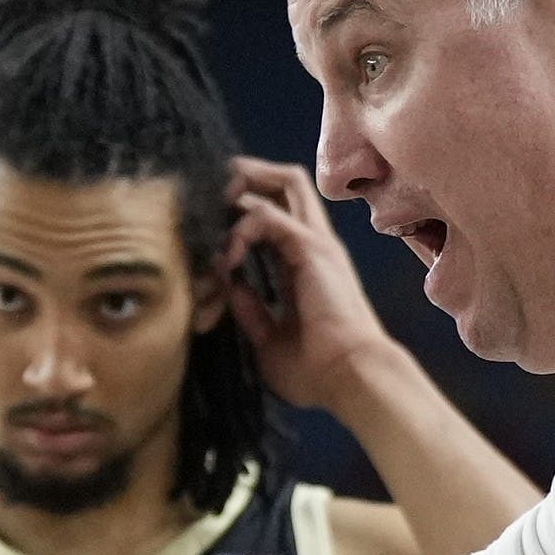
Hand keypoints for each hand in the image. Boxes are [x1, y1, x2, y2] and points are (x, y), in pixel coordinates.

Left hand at [221, 158, 393, 412]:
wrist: (349, 379)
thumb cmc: (316, 372)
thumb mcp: (268, 341)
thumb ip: (251, 311)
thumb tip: (231, 288)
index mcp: (303, 264)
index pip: (275, 212)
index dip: (239, 210)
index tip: (206, 231)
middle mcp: (313, 244)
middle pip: (286, 182)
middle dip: (247, 175)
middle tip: (211, 194)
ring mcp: (316, 242)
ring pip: (285, 181)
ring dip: (243, 187)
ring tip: (212, 212)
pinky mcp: (312, 248)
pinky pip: (267, 215)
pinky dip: (239, 229)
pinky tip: (226, 261)